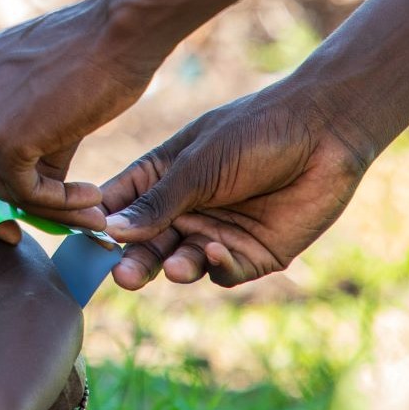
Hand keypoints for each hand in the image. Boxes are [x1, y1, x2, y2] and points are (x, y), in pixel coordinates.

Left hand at [0, 0, 157, 228]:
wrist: (120, 30)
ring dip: (48, 207)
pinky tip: (92, 196)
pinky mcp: (3, 137)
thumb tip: (34, 199)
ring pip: (1, 187)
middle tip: (11, 233)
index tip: (2, 204)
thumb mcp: (41, 95)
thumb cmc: (95, 54)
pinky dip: (60, 204)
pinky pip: (25, 192)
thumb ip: (25, 143)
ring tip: (89, 206)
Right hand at [101, 80, 374, 287]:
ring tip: (171, 268)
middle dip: (134, 260)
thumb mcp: (197, 165)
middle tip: (122, 276)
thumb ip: (158, 202)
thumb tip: (110, 232)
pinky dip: (216, 266)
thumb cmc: (253, 133)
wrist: (322, 134)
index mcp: (162, 177)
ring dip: (172, 267)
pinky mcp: (252, 254)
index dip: (101, 224)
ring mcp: (216, 232)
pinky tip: (217, 252)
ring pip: (182, 262)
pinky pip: (224, 271)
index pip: (121, 205)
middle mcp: (185, 209)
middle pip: (147, 244)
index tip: (86, 242)